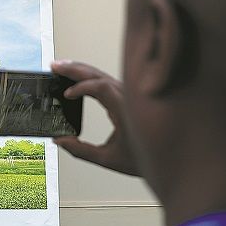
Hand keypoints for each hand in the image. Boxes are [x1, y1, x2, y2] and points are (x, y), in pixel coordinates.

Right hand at [50, 60, 140, 176]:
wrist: (170, 160)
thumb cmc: (147, 159)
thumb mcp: (109, 159)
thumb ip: (81, 151)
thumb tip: (60, 141)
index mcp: (126, 111)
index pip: (102, 87)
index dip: (82, 87)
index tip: (67, 95)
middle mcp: (129, 99)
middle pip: (100, 75)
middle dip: (76, 69)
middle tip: (55, 66)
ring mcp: (129, 97)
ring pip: (104, 75)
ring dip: (82, 70)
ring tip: (62, 68)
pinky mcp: (128, 99)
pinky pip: (108, 82)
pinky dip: (90, 78)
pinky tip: (78, 79)